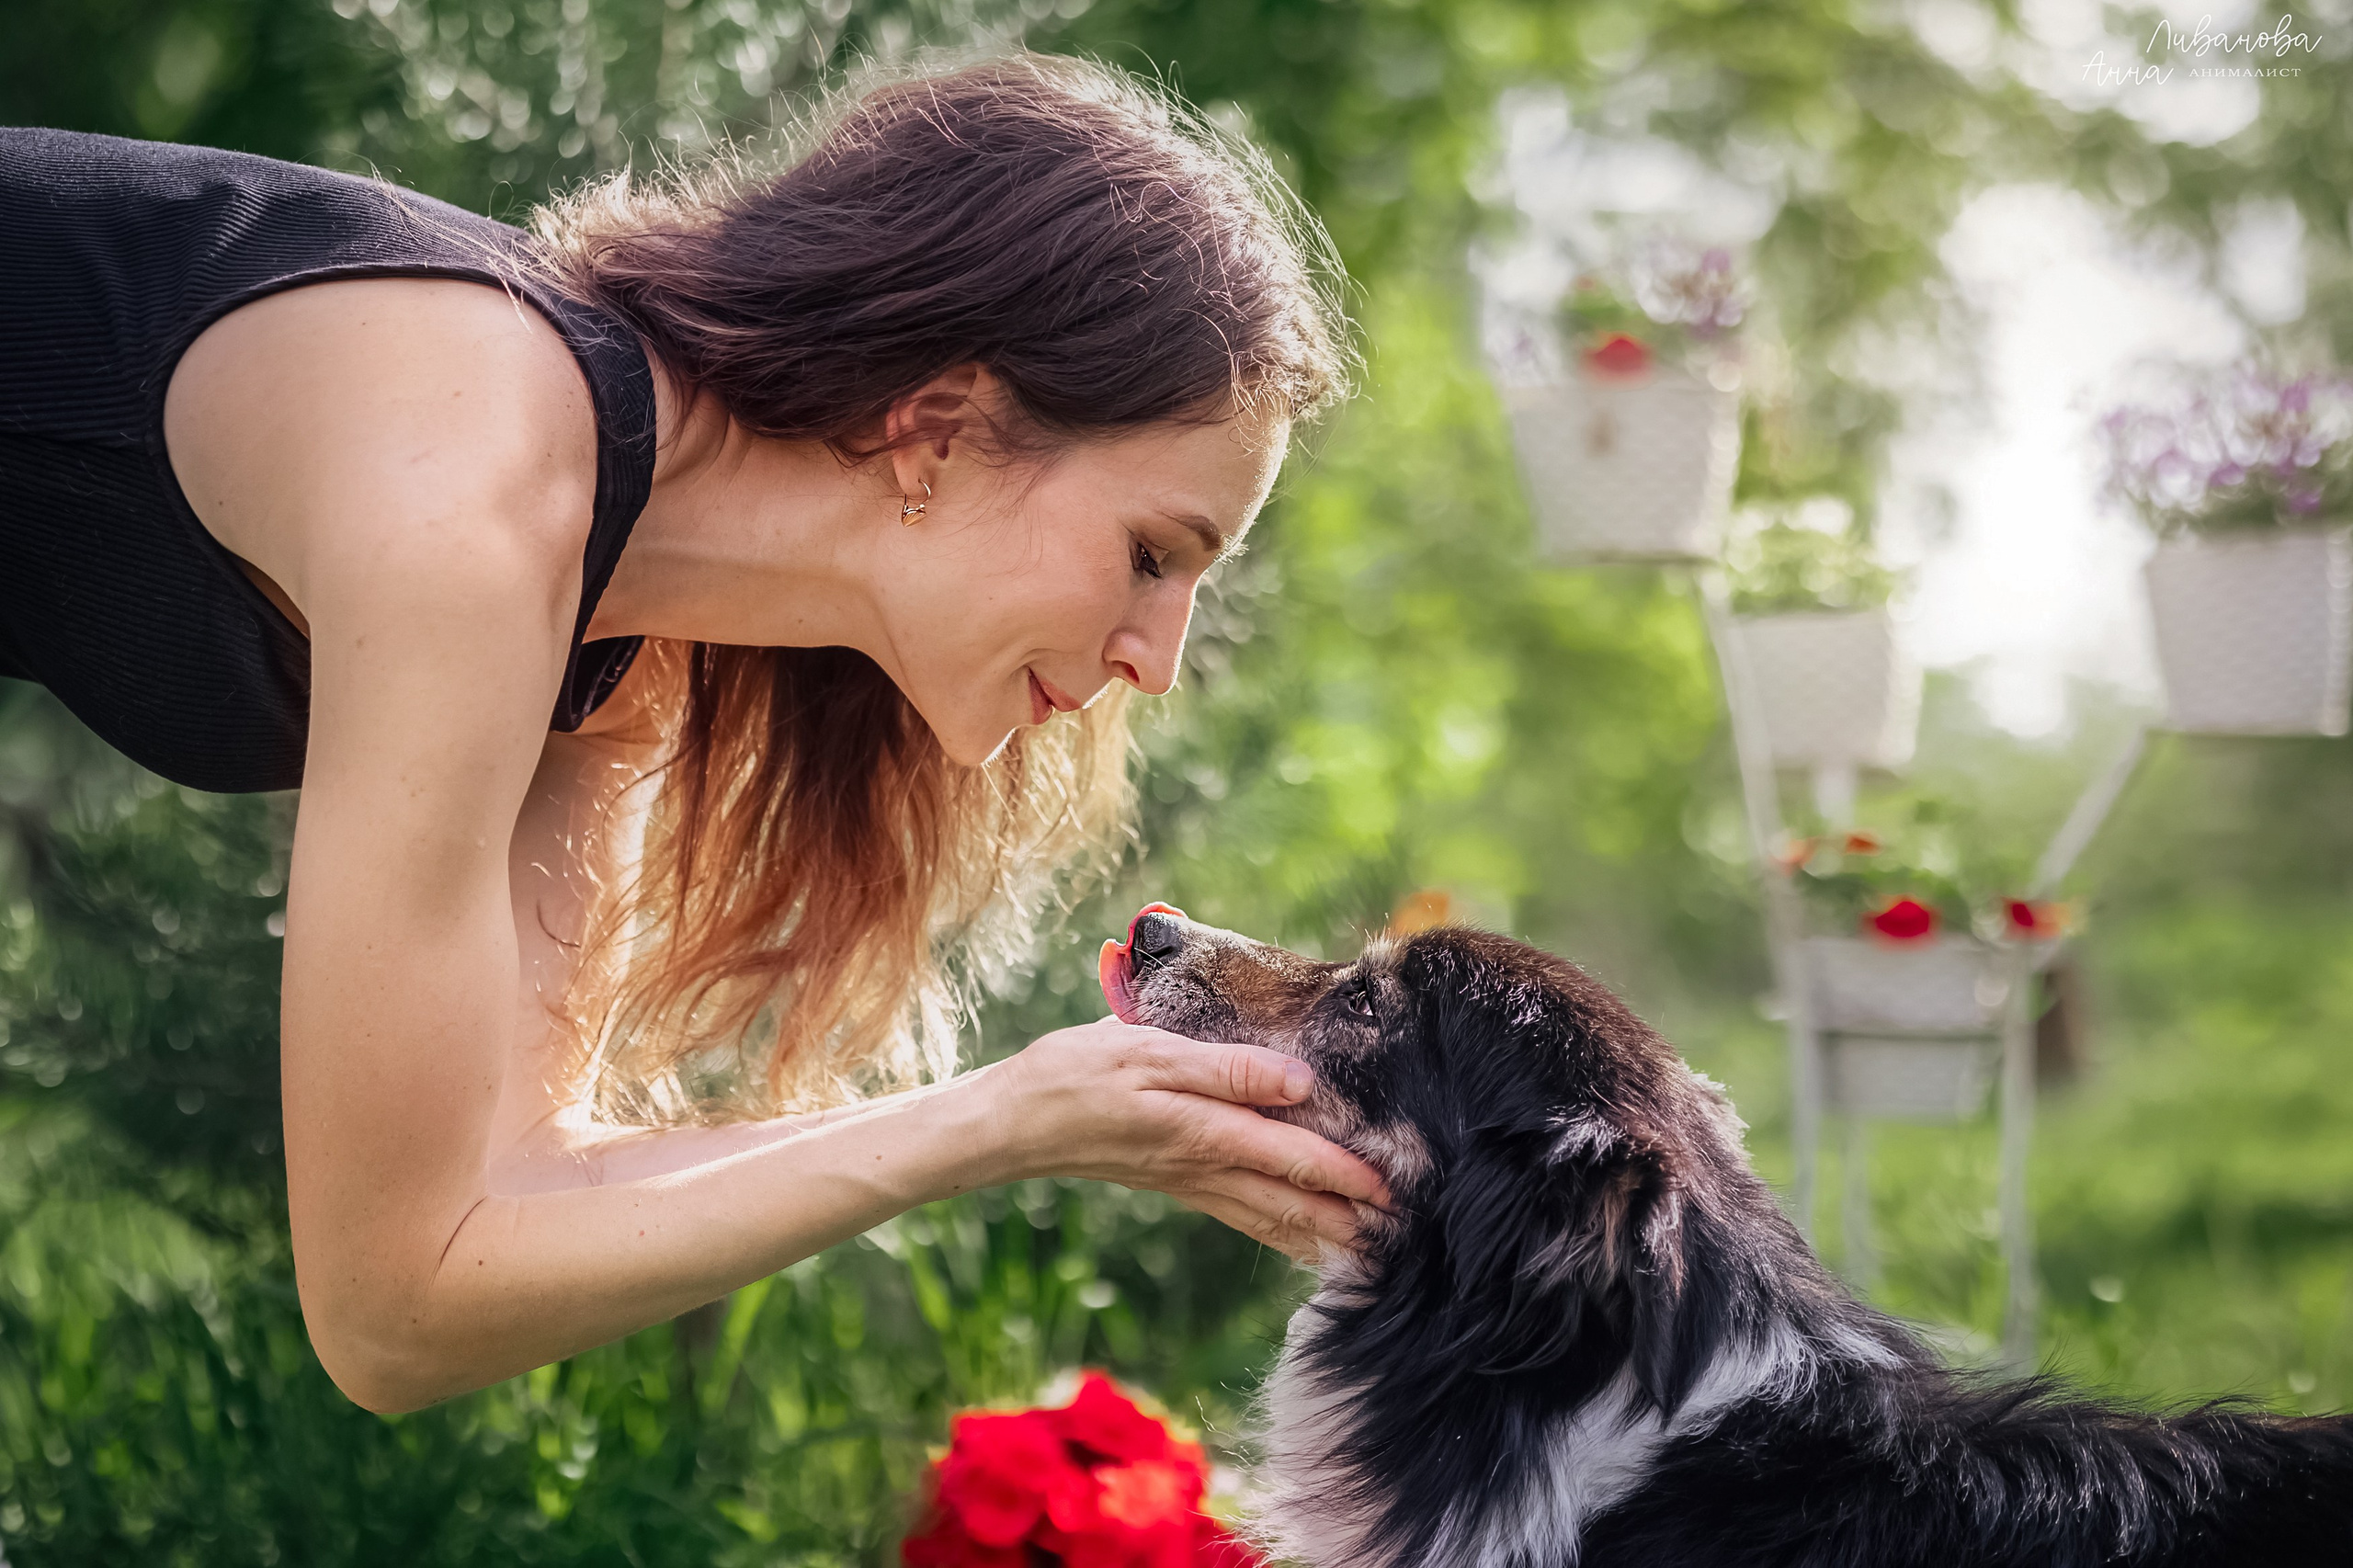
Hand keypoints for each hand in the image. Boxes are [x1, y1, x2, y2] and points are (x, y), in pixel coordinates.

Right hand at [977, 1018, 1391, 1262]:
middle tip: (1403, 1237)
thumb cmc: (1077, 1074)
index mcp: (1205, 1131)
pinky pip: (1241, 1214)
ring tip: (1367, 1251)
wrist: (1014, 1121)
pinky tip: (1296, 1238)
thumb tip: (1298, 1082)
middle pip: (1292, 1201)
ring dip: (1320, 1234)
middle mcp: (1205, 1166)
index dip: (1349, 1175)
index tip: (1396, 1192)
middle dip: (1349, 1220)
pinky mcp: (1174, 1180)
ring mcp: (1189, 1180)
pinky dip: (1279, 1231)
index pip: (1295, 1158)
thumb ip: (1227, 1068)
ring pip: (1269, 1216)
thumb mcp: (1149, 1052)